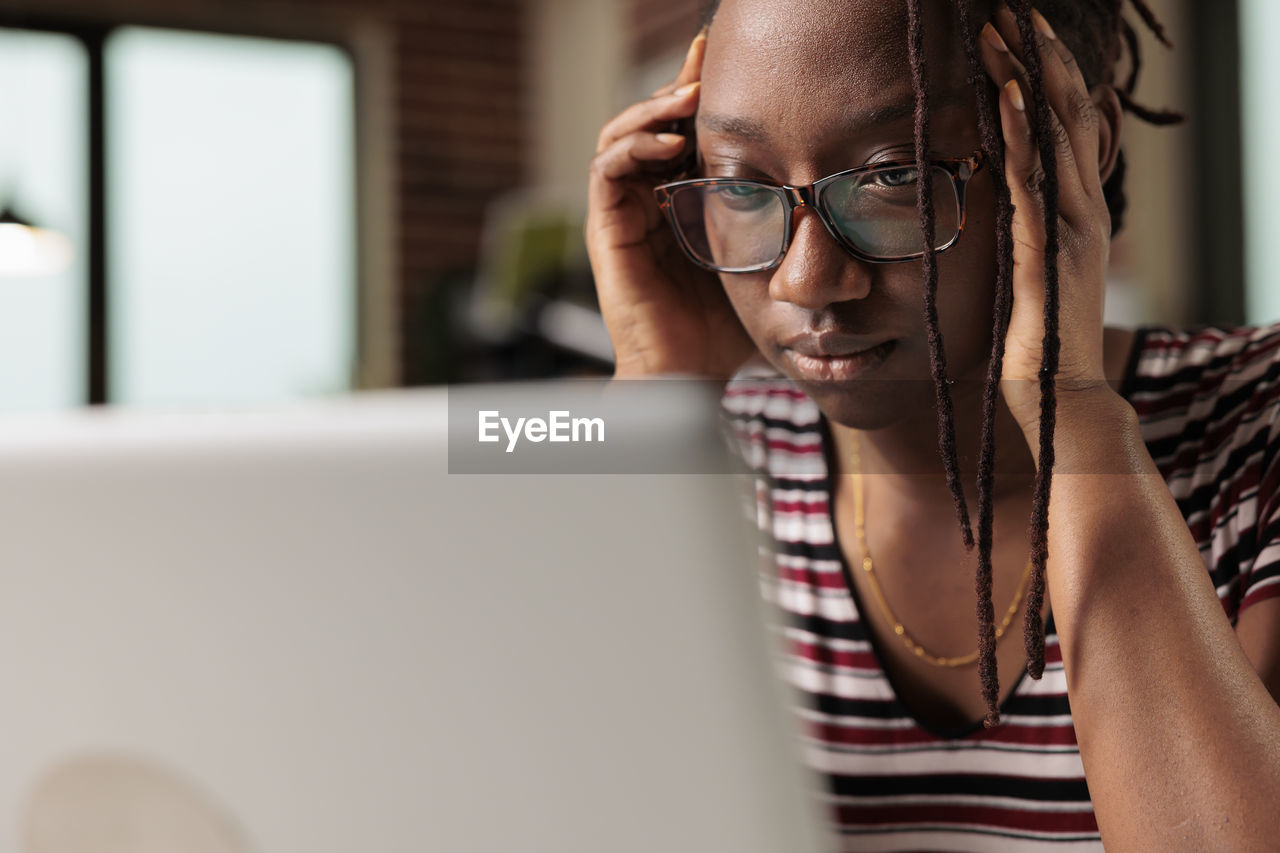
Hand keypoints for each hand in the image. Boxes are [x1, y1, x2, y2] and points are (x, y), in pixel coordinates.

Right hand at [585, 29, 757, 377]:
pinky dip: (634, 146)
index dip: (701, 99)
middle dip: (677, 87)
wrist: (687, 377)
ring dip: (654, 108)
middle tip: (706, 60)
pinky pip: (607, 169)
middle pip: (652, 124)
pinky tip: (670, 142)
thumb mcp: (764, 267)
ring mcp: (623, 215)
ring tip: (689, 94)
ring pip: (623, 136)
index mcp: (680, 206)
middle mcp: (647, 204)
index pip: (684, 136)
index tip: (728, 65)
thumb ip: (786, 238)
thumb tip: (847, 220)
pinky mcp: (606, 230)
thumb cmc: (724, 334)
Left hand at [978, 6, 1121, 433]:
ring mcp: (1069, 230)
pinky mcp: (1046, 253)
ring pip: (1052, 137)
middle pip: (1065, 118)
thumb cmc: (1038, 346)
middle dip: (1039, 61)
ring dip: (1028, 79)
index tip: (1019, 38)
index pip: (1065, 132)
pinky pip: (1032, 181)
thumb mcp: (1029, 278)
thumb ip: (1023, 241)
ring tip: (1005, 30)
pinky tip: (1005, 95)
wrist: (1058, 401)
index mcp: (1074, 216)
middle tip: (1013, 13)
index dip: (1046, 81)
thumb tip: (1002, 213)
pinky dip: (1021, 134)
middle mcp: (1080, 213)